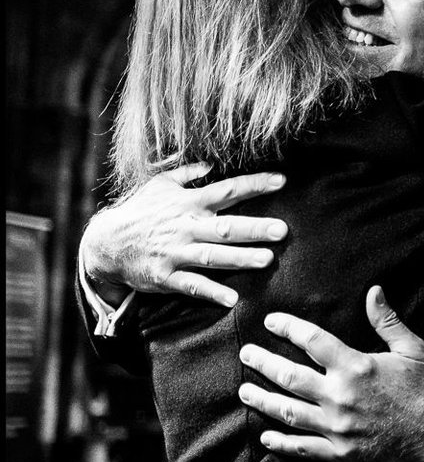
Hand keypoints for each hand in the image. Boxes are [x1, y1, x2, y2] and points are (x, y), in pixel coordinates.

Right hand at [80, 163, 288, 306]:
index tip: (281, 181)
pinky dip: (211, 292)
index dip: (254, 185)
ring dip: (240, 258)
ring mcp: (175, 252)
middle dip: (254, 228)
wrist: (104, 243)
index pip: (227, 191)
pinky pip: (191, 285)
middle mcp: (185, 227)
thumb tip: (211, 163)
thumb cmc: (139, 212)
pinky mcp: (164, 276)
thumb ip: (187, 173)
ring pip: (212, 256)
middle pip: (225, 226)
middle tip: (281, 230)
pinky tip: (232, 299)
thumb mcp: (159, 185)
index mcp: (188, 203)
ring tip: (267, 260)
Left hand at [237, 286, 423, 461]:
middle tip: (246, 354)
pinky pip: (303, 448)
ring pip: (288, 412)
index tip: (271, 321)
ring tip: (244, 392)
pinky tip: (266, 437)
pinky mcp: (341, 452)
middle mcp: (340, 396)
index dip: (289, 328)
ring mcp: (338, 426)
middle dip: (263, 363)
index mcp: (356, 367)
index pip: (312, 341)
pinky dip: (282, 443)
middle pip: (289, 376)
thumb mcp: (413, 349)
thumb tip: (373, 291)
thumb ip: (387, 321)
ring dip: (263, 401)